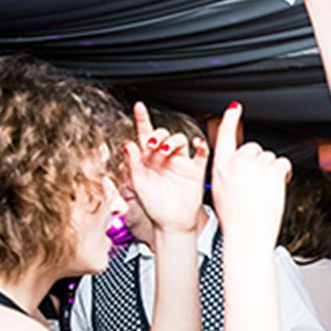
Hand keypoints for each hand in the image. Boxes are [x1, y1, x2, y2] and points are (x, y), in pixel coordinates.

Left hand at [124, 102, 207, 233]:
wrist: (172, 223)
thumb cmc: (155, 206)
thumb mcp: (139, 184)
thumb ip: (134, 163)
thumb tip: (128, 144)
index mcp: (148, 159)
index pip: (144, 135)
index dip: (142, 119)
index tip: (138, 106)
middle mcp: (164, 158)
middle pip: (163, 135)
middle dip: (159, 134)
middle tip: (154, 144)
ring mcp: (181, 162)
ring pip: (180, 140)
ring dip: (174, 140)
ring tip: (168, 150)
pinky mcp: (196, 169)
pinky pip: (201, 152)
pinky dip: (201, 145)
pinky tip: (196, 142)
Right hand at [209, 102, 291, 246]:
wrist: (247, 233)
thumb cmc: (235, 219)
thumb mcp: (220, 192)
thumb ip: (229, 174)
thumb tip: (240, 168)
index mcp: (220, 166)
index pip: (224, 135)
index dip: (230, 119)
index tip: (235, 107)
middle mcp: (237, 161)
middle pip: (254, 148)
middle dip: (259, 163)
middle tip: (257, 185)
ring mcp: (255, 165)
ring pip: (270, 158)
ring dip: (271, 171)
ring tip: (264, 192)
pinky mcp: (272, 170)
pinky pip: (283, 164)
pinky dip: (283, 174)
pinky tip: (276, 188)